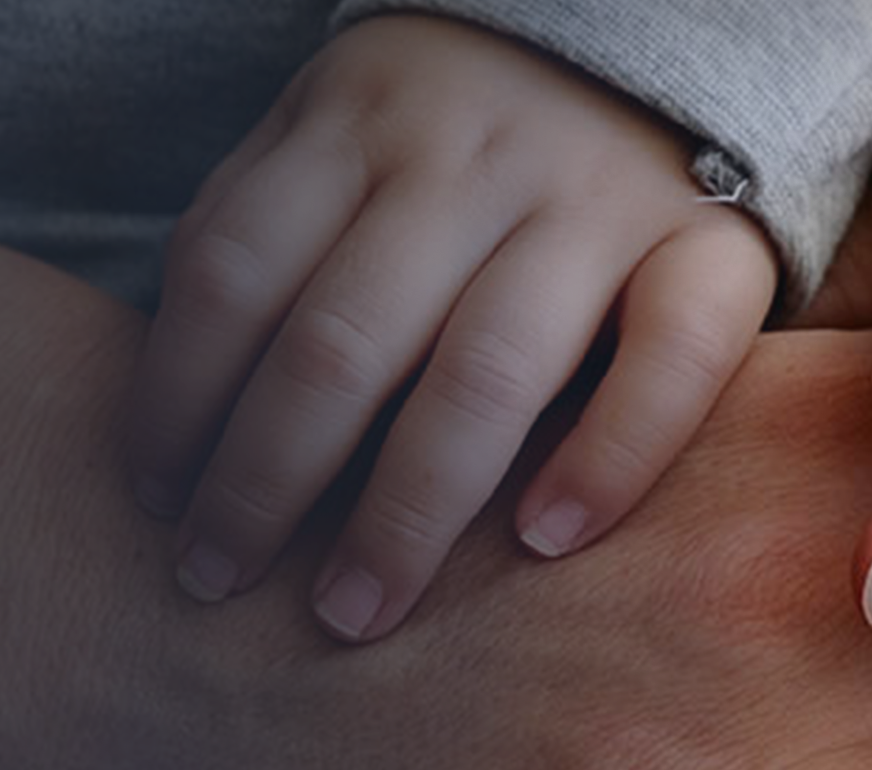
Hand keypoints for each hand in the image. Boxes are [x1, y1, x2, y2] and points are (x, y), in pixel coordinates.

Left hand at [123, 14, 773, 641]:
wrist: (657, 31)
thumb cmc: (454, 124)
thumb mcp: (337, 127)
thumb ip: (262, 228)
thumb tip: (177, 401)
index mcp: (357, 127)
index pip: (233, 273)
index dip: (178, 396)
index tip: (157, 501)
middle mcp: (470, 161)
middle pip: (341, 341)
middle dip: (264, 481)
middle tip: (217, 579)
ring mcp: (595, 200)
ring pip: (485, 370)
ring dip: (405, 511)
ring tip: (352, 610)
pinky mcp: (714, 246)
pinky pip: (671, 358)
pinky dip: (611, 455)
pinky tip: (545, 542)